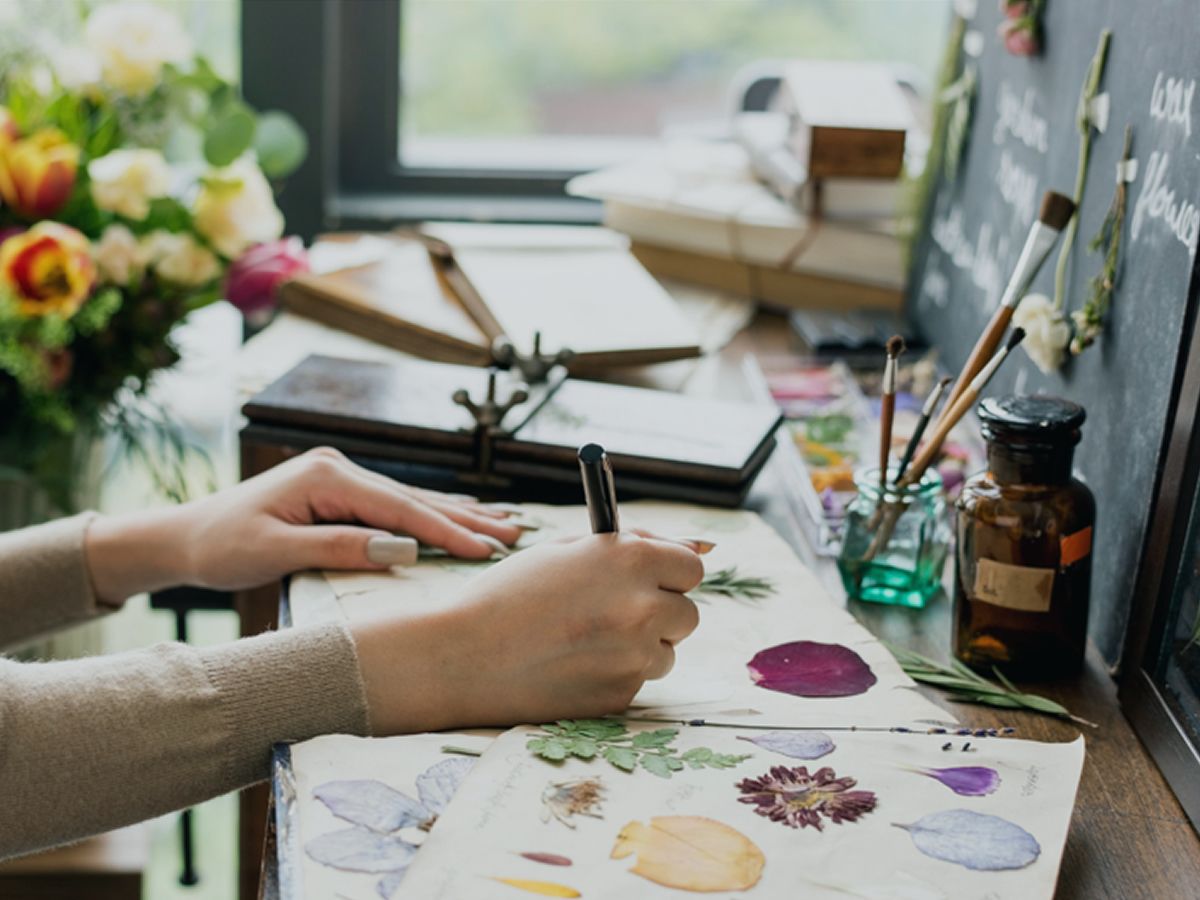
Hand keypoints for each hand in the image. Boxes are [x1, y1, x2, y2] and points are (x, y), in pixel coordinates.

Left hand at [86, 448, 520, 601]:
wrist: (184, 538)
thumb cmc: (221, 546)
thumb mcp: (274, 550)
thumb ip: (339, 547)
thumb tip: (401, 551)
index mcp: (327, 476)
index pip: (399, 509)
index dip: (445, 531)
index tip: (485, 550)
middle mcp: (340, 469)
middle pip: (415, 500)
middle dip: (467, 519)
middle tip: (516, 535)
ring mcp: (342, 478)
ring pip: (412, 501)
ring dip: (458, 515)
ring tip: (504, 524)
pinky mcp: (340, 492)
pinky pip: (396, 505)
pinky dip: (431, 514)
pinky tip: (460, 514)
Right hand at [351, 532, 703, 732]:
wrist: (461, 656)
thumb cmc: (508, 595)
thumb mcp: (566, 551)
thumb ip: (632, 545)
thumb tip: (701, 546)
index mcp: (631, 559)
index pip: (691, 566)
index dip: (669, 573)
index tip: (650, 581)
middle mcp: (643, 605)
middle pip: (688, 613)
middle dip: (660, 613)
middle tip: (612, 614)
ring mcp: (635, 655)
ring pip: (665, 652)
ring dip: (639, 647)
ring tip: (582, 643)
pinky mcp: (622, 695)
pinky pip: (636, 682)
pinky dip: (614, 676)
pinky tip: (571, 668)